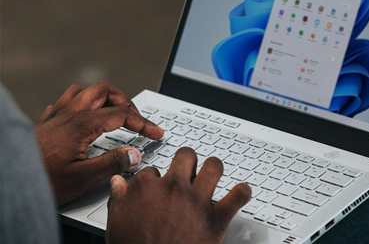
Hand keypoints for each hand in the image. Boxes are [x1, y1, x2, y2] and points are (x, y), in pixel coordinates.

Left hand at [35, 80, 163, 205]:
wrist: (10, 182)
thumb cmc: (41, 181)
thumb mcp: (82, 178)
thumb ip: (112, 164)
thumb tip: (135, 154)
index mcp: (81, 124)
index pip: (122, 114)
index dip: (144, 123)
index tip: (155, 133)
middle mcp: (69, 114)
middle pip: (104, 91)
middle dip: (125, 101)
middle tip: (136, 118)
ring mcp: (56, 115)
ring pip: (85, 91)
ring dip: (104, 98)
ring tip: (114, 112)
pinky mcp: (47, 122)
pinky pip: (67, 101)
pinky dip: (83, 104)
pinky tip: (85, 117)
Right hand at [106, 148, 250, 243]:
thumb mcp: (116, 224)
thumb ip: (118, 199)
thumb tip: (118, 183)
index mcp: (148, 187)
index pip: (152, 169)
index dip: (155, 177)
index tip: (156, 185)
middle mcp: (174, 188)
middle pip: (186, 156)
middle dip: (186, 159)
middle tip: (186, 167)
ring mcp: (197, 201)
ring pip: (214, 167)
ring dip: (214, 168)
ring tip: (212, 171)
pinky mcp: (216, 219)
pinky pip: (237, 198)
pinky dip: (242, 193)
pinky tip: (241, 192)